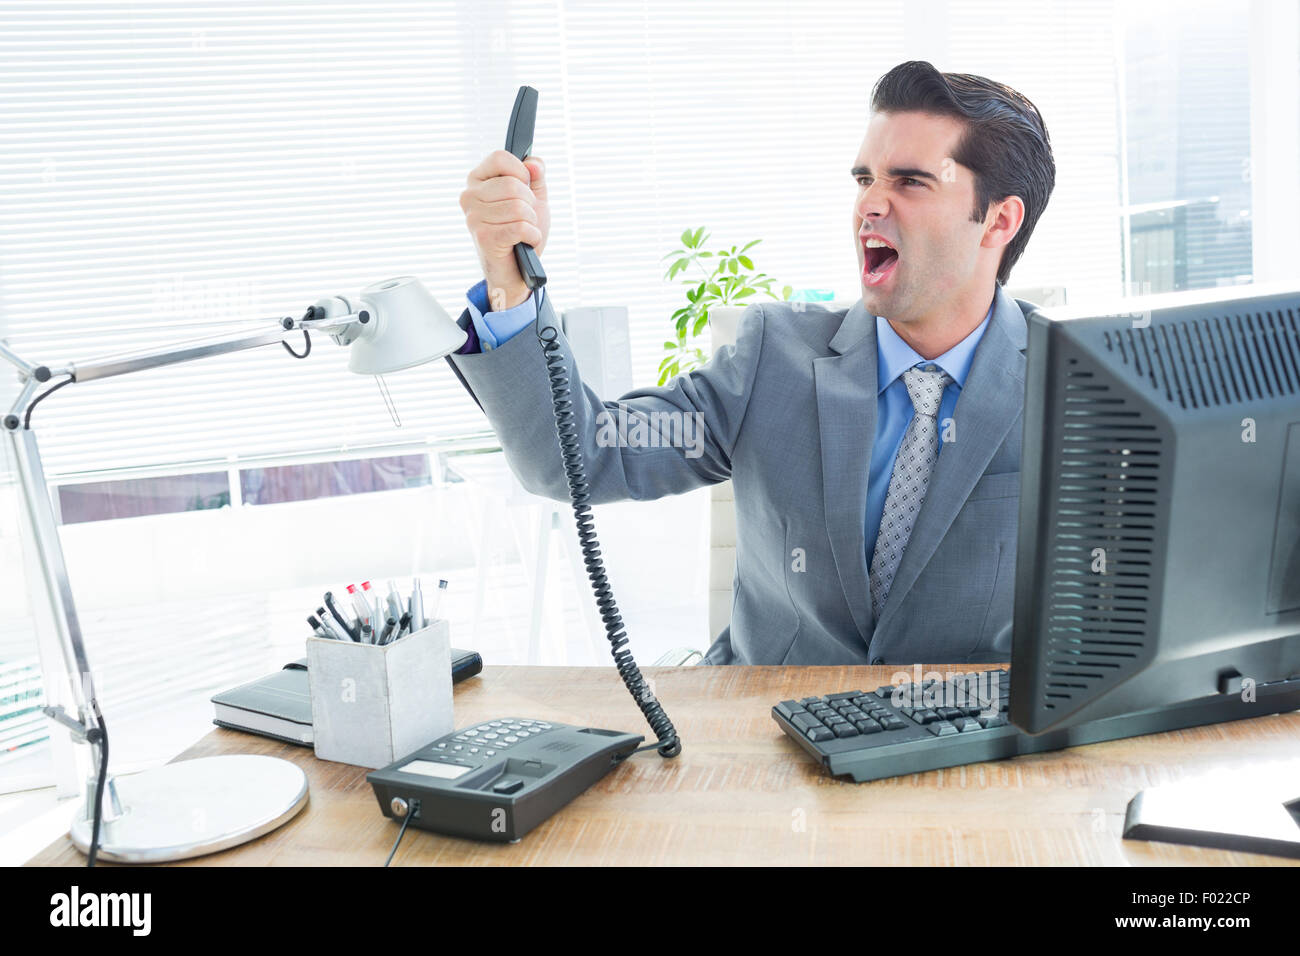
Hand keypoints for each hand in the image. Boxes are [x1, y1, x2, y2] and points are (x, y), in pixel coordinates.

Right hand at [460, 150, 549, 309]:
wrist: (516, 269)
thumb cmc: (521, 231)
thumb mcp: (533, 198)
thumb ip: (535, 176)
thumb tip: (534, 163)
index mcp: (478, 180)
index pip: (500, 157)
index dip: (521, 171)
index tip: (524, 187)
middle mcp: (470, 196)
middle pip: (513, 185)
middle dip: (530, 204)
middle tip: (524, 218)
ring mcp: (474, 217)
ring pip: (519, 208)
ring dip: (531, 223)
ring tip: (522, 231)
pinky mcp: (484, 237)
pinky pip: (521, 228)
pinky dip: (532, 236)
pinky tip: (525, 243)